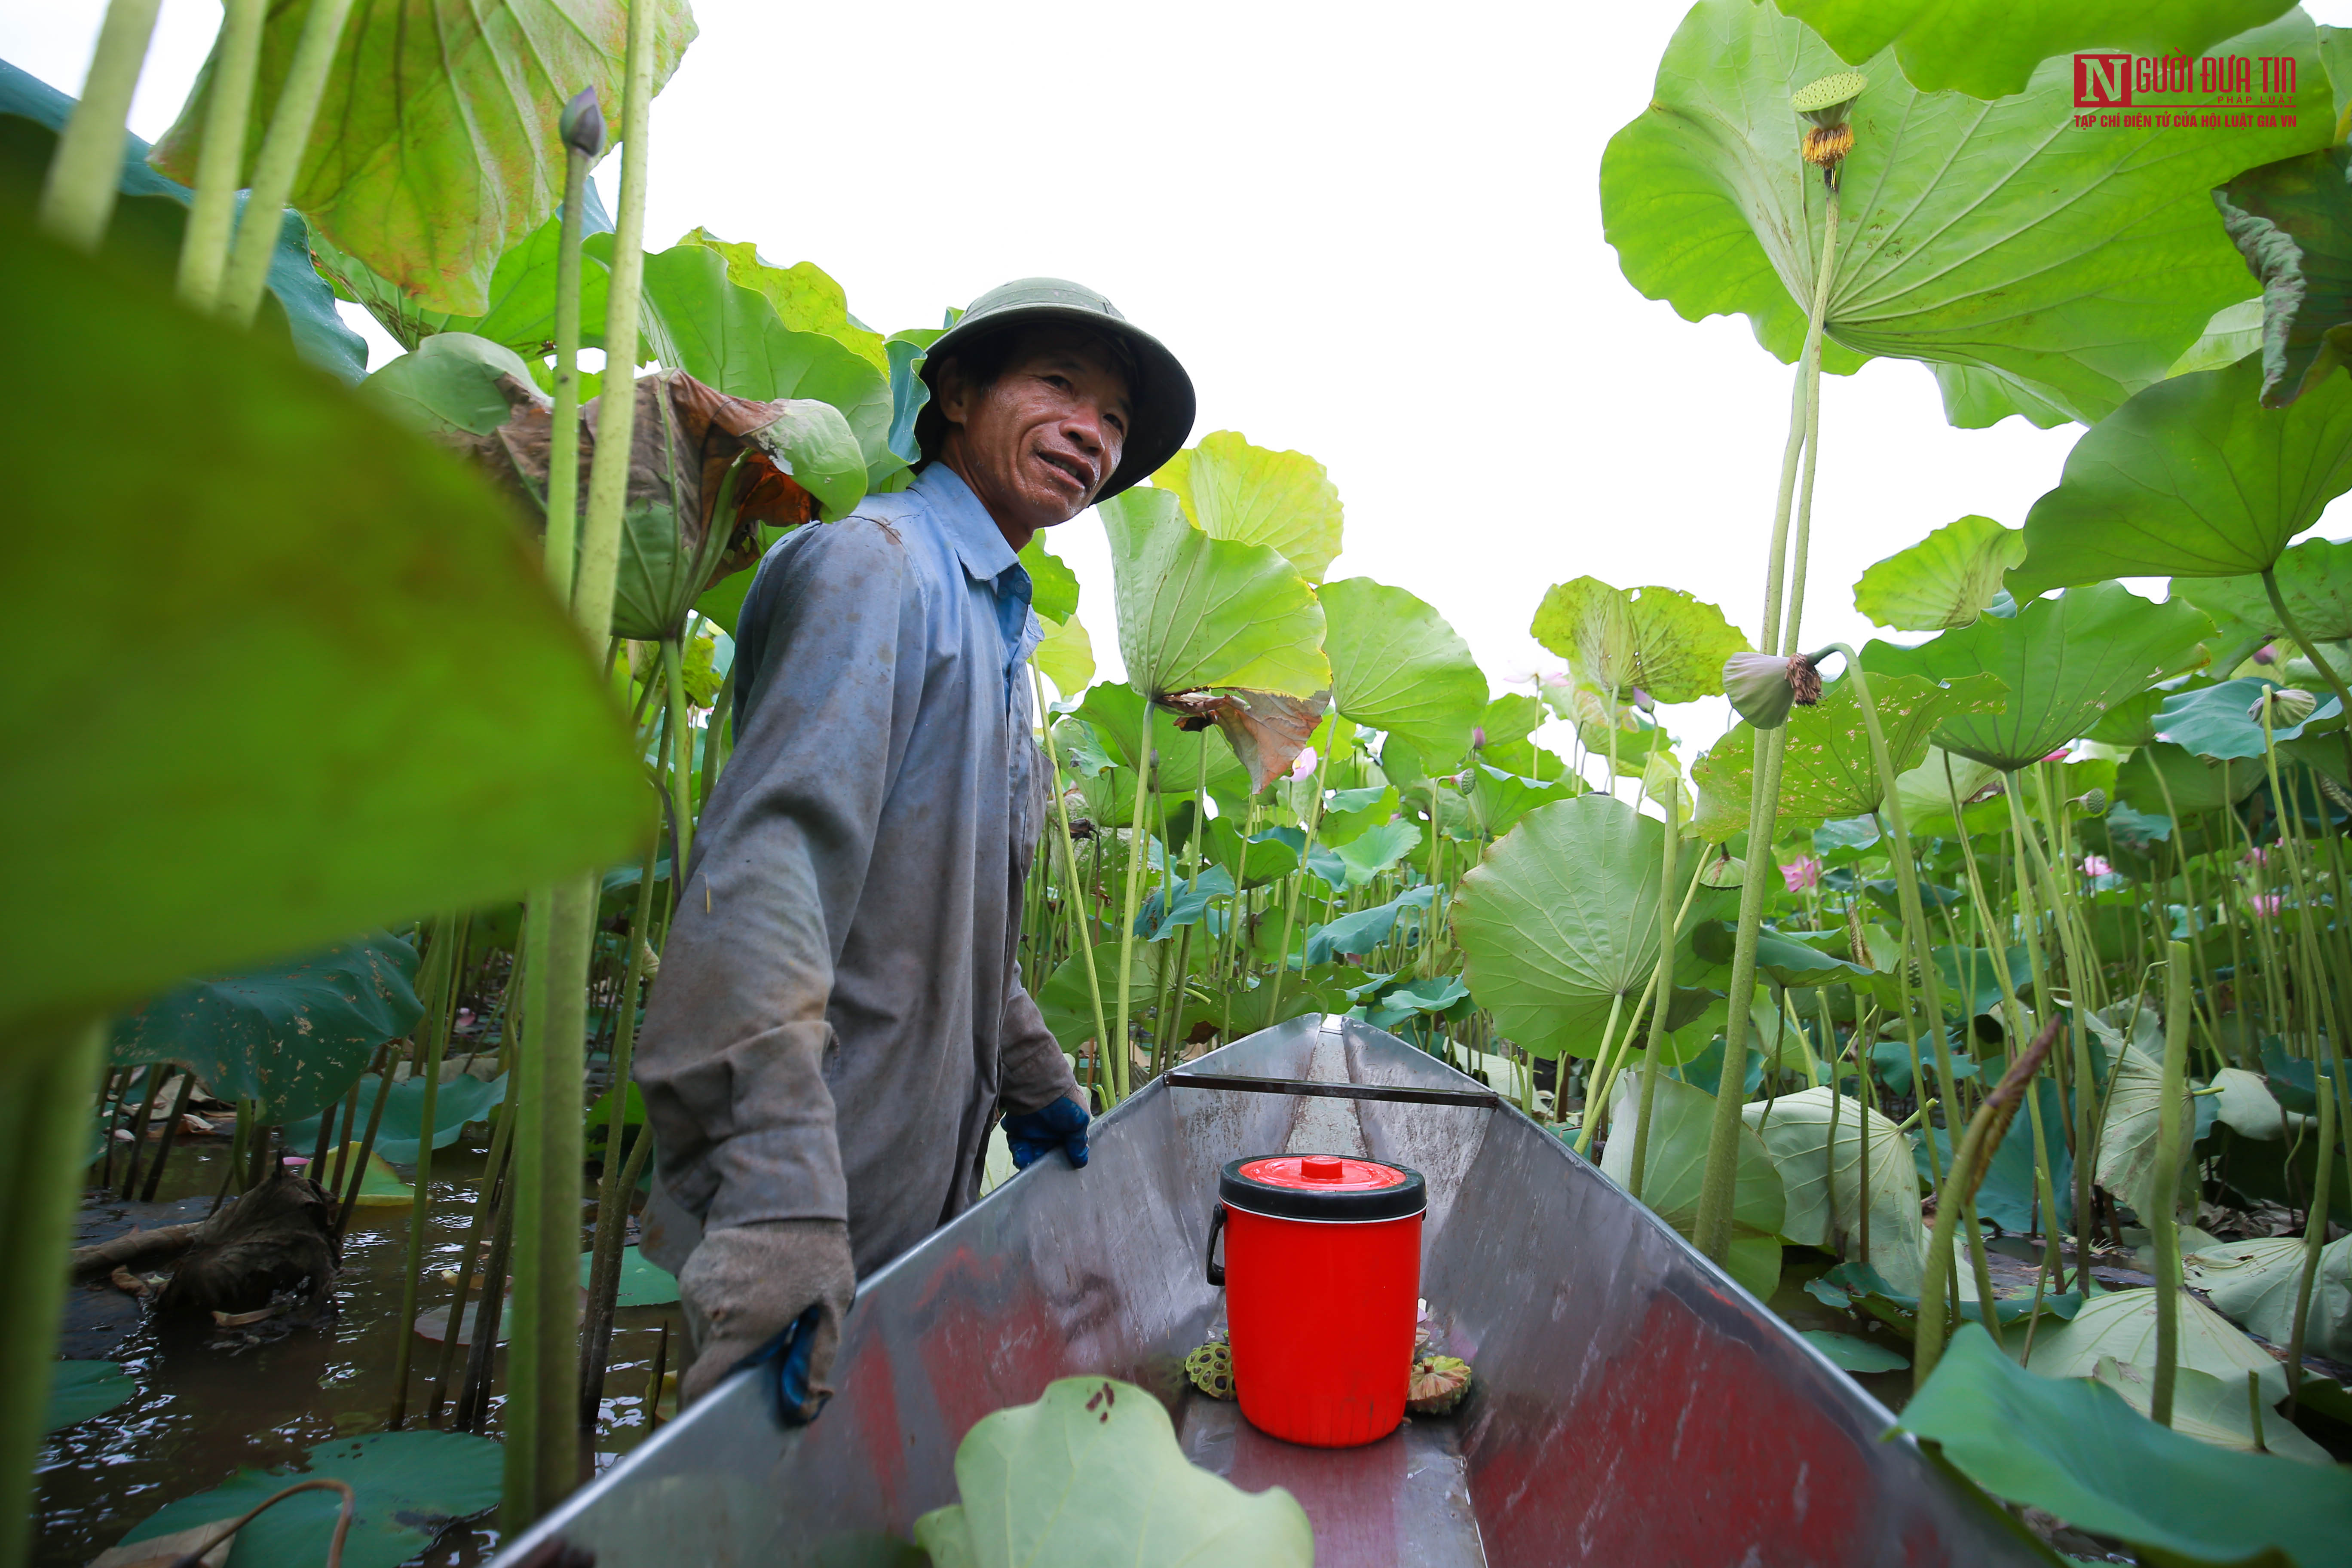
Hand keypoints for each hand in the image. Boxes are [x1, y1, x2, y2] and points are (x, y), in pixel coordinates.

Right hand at [677, 1218, 854, 1412]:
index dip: (706, 1403)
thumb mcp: (830, 1309)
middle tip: (767, 1339)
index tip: (719, 1410)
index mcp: (741, 1327)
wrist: (786, 1193)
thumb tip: (804, 1409)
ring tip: (761, 1305)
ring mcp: (694, 1287)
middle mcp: (708, 1310)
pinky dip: (719, 1307)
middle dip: (732, 1358)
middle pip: (709, 1356)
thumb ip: (814, 1362)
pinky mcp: (690, 1269)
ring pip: (703, 1330)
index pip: (702, 1384)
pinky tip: (748, 1287)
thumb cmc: (815, 1253)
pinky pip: (699, 1304)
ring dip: (726, 1330)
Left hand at [1002, 1094, 1089, 1169]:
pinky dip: (1020, 1154)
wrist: (1040, 1086)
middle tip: (1043, 1171)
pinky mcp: (1017, 1128)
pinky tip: (1023, 1159)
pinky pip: (1017, 1146)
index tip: (1060, 1170)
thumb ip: (1079, 1142)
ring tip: (1031, 1167)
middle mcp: (1049, 1130)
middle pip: (1046, 1154)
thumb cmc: (1065, 1102)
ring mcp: (1032, 1130)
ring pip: (1031, 1153)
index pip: (1064, 1149)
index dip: (1063, 1160)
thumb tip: (1082, 1161)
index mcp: (1066, 1128)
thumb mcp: (1080, 1121)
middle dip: (1045, 1164)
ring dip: (1031, 1162)